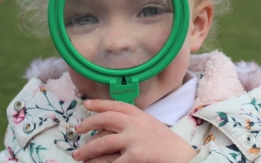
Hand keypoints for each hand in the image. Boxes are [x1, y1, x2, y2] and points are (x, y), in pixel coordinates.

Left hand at [72, 99, 197, 162]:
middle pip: (106, 118)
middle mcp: (136, 124)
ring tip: (78, 155)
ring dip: (87, 149)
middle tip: (77, 130)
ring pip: (103, 142)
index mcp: (141, 115)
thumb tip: (114, 124)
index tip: (86, 105)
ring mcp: (135, 139)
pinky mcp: (136, 156)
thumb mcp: (152, 126)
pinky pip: (112, 162)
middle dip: (89, 123)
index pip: (117, 105)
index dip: (100, 103)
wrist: (183, 158)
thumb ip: (136, 122)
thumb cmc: (168, 145)